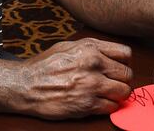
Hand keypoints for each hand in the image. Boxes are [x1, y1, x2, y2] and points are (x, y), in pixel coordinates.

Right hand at [17, 38, 132, 119]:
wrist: (26, 86)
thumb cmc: (44, 66)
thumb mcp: (67, 46)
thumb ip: (91, 47)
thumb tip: (110, 54)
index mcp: (90, 48)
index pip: (125, 53)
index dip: (123, 61)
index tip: (118, 67)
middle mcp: (94, 65)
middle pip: (128, 74)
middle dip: (122, 79)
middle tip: (112, 82)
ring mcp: (92, 86)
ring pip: (124, 92)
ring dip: (118, 94)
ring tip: (107, 93)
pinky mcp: (87, 105)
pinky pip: (112, 107)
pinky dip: (108, 106)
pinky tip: (97, 101)